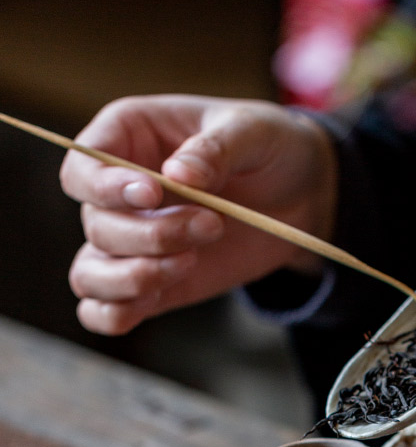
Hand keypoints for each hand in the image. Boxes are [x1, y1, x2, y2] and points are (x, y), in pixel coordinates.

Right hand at [60, 94, 336, 333]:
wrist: (301, 195)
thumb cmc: (269, 146)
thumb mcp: (252, 131)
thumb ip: (214, 149)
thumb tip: (178, 175)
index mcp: (127, 136)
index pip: (82, 167)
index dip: (105, 186)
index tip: (152, 194)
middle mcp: (116, 192)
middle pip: (96, 223)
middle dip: (152, 233)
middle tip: (213, 224)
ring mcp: (130, 239)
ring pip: (90, 273)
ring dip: (134, 277)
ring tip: (190, 263)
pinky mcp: (150, 280)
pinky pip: (102, 310)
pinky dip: (116, 314)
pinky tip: (151, 302)